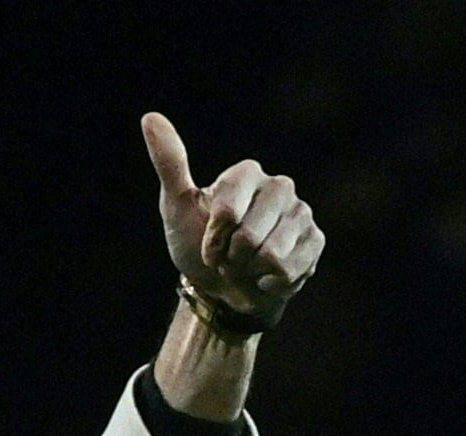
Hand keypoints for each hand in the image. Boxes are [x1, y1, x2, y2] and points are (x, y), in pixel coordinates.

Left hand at [142, 112, 324, 317]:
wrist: (220, 286)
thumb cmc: (195, 244)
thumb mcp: (176, 206)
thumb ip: (169, 163)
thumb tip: (150, 118)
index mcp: (247, 173)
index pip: (227, 212)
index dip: (214, 238)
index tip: (209, 241)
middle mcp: (280, 186)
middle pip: (250, 236)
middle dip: (231, 257)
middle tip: (228, 255)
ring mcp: (301, 213)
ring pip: (272, 254)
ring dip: (249, 270)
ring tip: (246, 263)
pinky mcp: (315, 241)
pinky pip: (290, 268)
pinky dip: (270, 282)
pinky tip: (266, 276)